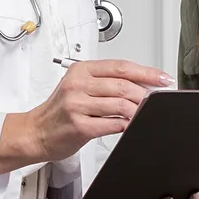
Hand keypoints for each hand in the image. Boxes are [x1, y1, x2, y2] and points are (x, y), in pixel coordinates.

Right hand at [0, 59, 171, 168]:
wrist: (35, 132)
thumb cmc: (59, 111)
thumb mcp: (78, 87)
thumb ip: (105, 83)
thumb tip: (142, 85)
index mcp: (81, 70)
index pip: (121, 66)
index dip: (146, 72)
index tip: (163, 79)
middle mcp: (78, 84)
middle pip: (123, 85)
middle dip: (146, 94)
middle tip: (158, 101)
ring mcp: (77, 105)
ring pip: (120, 104)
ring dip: (138, 110)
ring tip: (146, 114)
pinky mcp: (79, 126)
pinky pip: (112, 124)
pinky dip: (126, 125)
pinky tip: (132, 126)